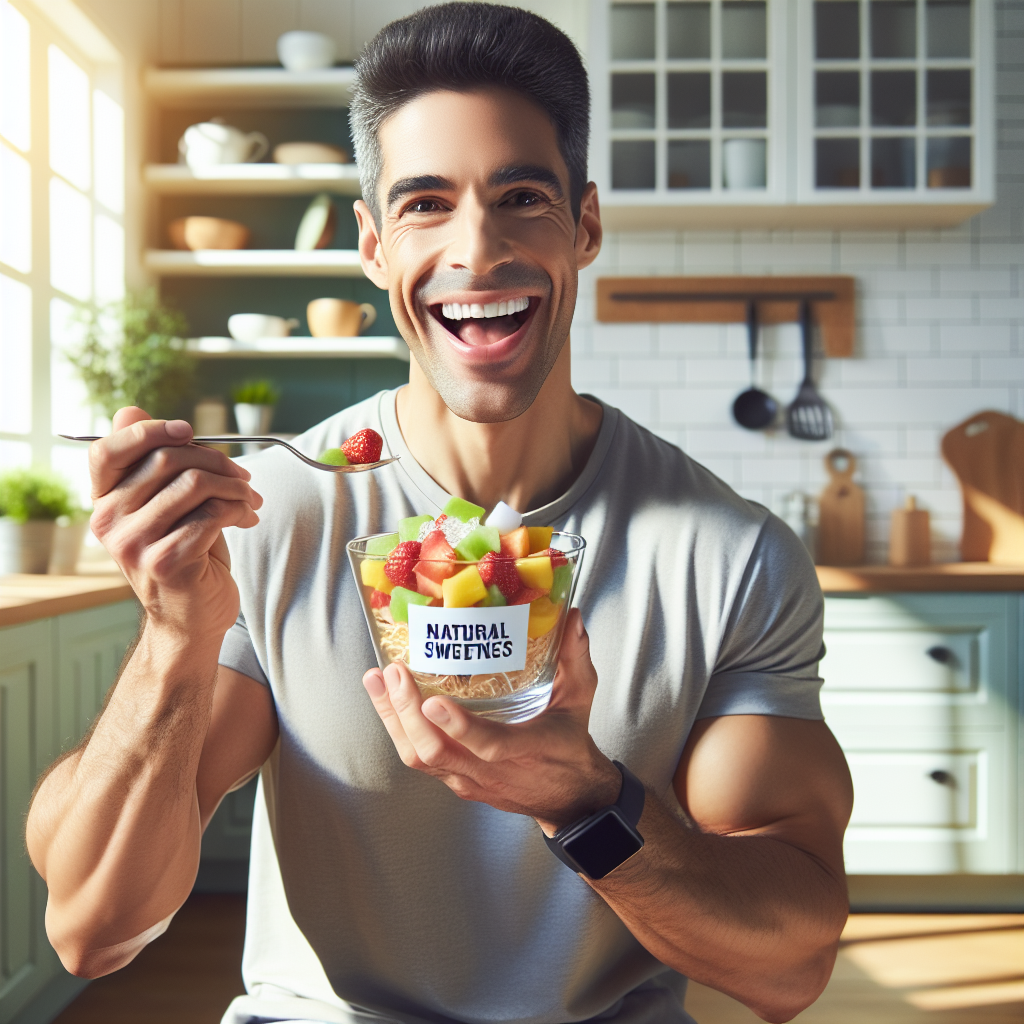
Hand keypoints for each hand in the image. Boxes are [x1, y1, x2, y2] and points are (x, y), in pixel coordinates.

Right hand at [89, 407, 262, 643]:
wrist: (192, 618)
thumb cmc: (184, 554)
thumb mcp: (165, 505)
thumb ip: (150, 462)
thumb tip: (129, 410)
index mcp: (105, 502)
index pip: (108, 450)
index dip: (151, 431)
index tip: (190, 432)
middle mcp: (110, 522)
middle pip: (167, 460)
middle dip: (217, 461)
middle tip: (243, 475)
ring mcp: (134, 545)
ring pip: (194, 484)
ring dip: (235, 486)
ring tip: (250, 498)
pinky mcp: (166, 562)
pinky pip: (211, 515)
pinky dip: (238, 509)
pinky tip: (247, 518)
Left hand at [362, 609, 620, 831]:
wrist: (568, 800)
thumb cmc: (570, 746)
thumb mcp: (579, 700)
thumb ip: (574, 659)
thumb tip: (572, 617)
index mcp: (527, 750)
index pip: (489, 745)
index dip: (459, 727)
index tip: (432, 703)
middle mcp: (490, 771)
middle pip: (435, 752)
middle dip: (407, 713)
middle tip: (392, 674)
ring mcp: (468, 779)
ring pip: (419, 757)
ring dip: (393, 719)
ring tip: (376, 681)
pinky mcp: (455, 780)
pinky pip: (420, 759)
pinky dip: (398, 729)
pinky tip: (385, 699)